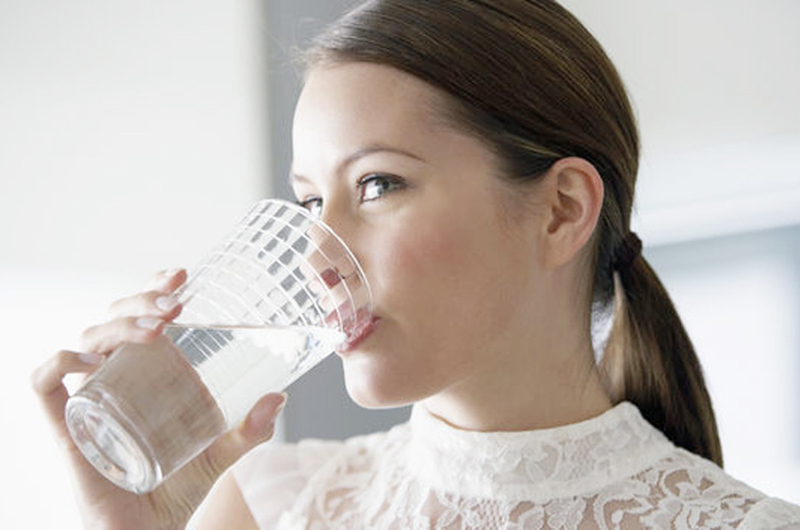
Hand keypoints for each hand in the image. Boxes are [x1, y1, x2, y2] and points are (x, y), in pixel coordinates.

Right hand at [31, 269, 286, 529]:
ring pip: (86, 339)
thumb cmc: (176, 490)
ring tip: (158, 327)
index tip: (181, 273)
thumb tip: (279, 397)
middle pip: (113, 318)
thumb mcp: (218, 453)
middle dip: (141, 300)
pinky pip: (44, 383)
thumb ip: (248, 430)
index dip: (152, 287)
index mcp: (147, 373)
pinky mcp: (67, 426)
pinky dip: (61, 362)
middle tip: (176, 304)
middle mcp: (115, 377)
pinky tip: (94, 360)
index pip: (141, 315)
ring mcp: (90, 398)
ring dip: (119, 323)